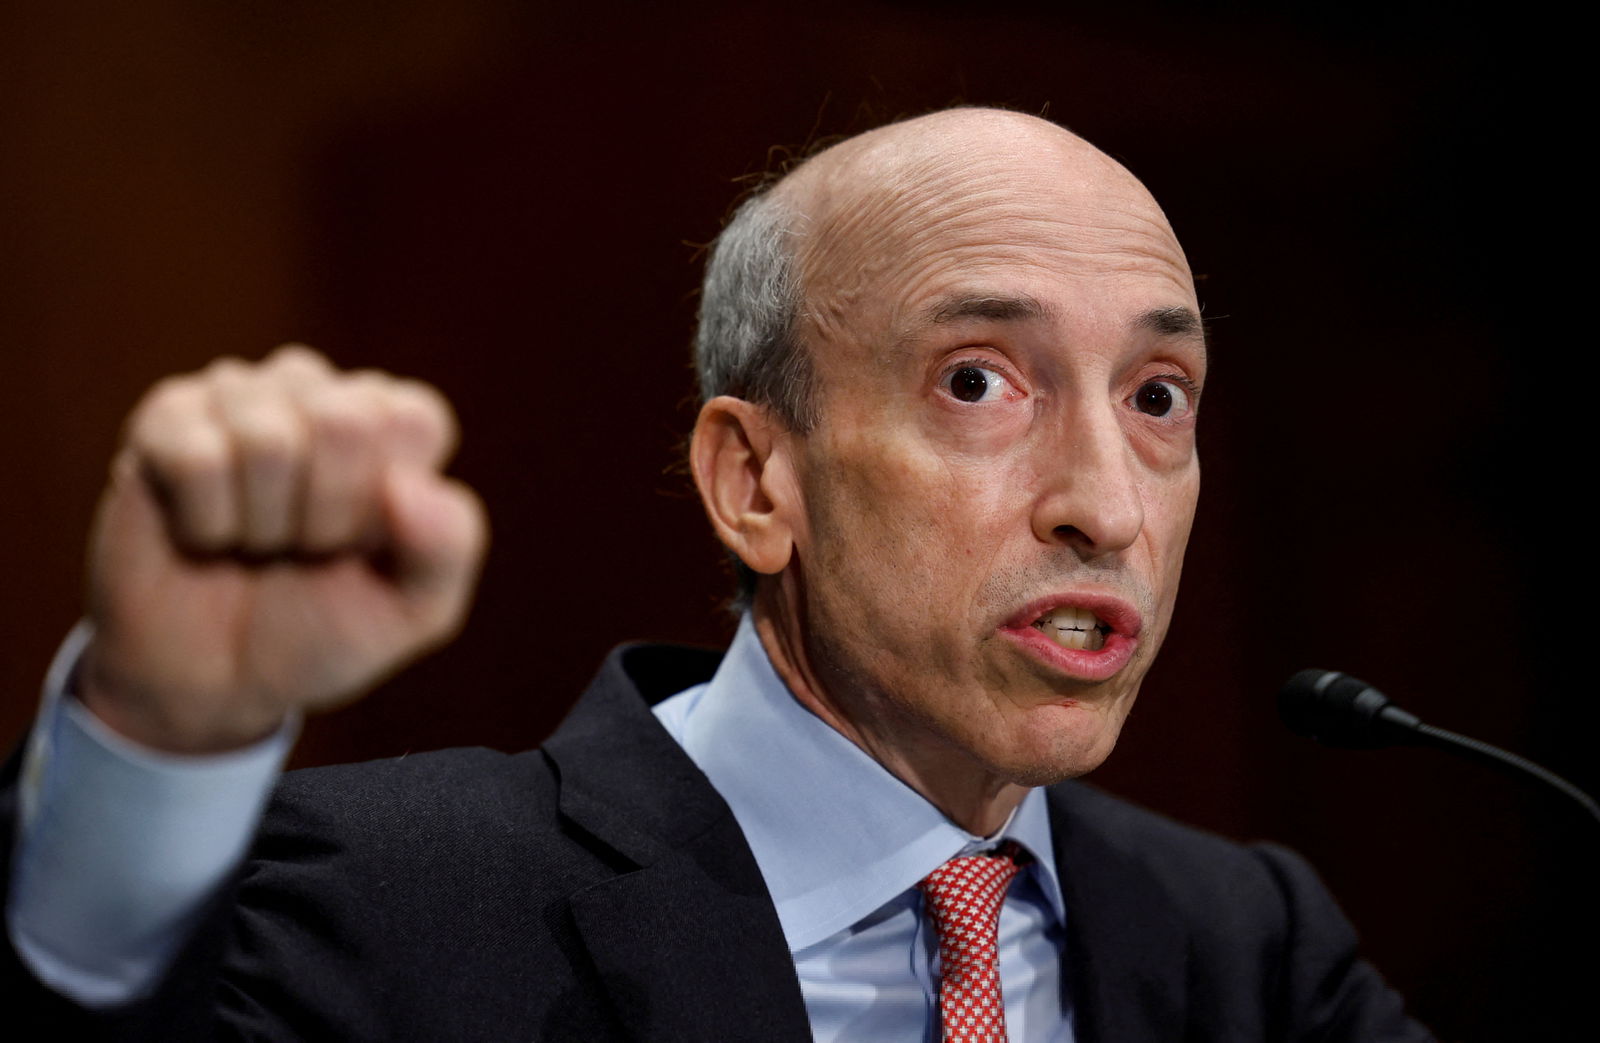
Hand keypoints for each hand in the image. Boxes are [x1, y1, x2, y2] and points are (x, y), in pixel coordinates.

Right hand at [79, 346, 487, 752]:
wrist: (217, 682)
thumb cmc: (323, 629)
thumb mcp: (414, 610)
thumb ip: (448, 547)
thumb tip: (406, 483)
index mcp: (394, 422)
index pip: (414, 419)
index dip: (387, 504)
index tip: (363, 544)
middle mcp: (320, 391)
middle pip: (344, 420)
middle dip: (326, 513)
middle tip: (305, 548)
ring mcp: (241, 395)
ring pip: (267, 439)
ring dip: (262, 524)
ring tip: (256, 542)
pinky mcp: (167, 416)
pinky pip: (197, 456)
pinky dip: (205, 522)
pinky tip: (204, 533)